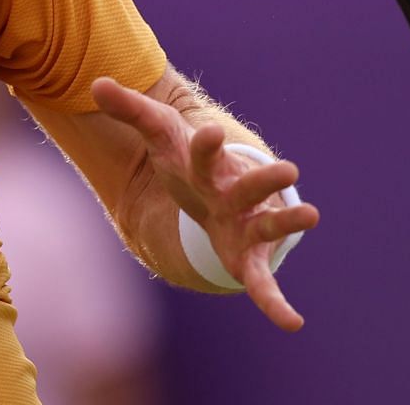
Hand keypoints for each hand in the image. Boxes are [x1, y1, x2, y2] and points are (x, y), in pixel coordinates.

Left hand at [91, 76, 318, 331]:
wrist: (213, 190)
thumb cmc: (184, 159)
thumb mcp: (157, 134)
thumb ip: (130, 111)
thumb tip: (97, 83)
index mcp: (208, 164)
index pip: (203, 152)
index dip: (205, 144)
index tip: (211, 131)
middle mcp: (235, 192)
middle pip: (250, 184)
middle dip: (267, 178)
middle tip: (289, 170)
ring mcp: (247, 223)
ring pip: (270, 224)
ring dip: (288, 222)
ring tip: (312, 216)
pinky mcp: (249, 257)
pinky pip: (263, 283)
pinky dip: (276, 303)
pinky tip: (293, 325)